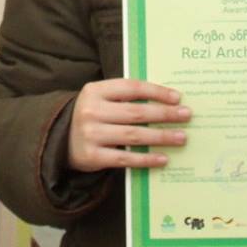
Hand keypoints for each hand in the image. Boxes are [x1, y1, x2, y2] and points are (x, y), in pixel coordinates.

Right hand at [65, 79, 189, 172]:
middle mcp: (91, 111)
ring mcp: (91, 134)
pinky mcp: (92, 156)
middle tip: (186, 116)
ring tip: (181, 137)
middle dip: (165, 114)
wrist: (60, 140)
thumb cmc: (92, 116)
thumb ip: (125, 97)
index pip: (131, 88)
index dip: (156, 92)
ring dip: (161, 137)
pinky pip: (125, 158)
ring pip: (134, 135)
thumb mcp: (101, 99)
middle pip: (136, 112)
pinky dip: (146, 159)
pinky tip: (163, 159)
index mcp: (94, 90)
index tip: (178, 98)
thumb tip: (167, 101)